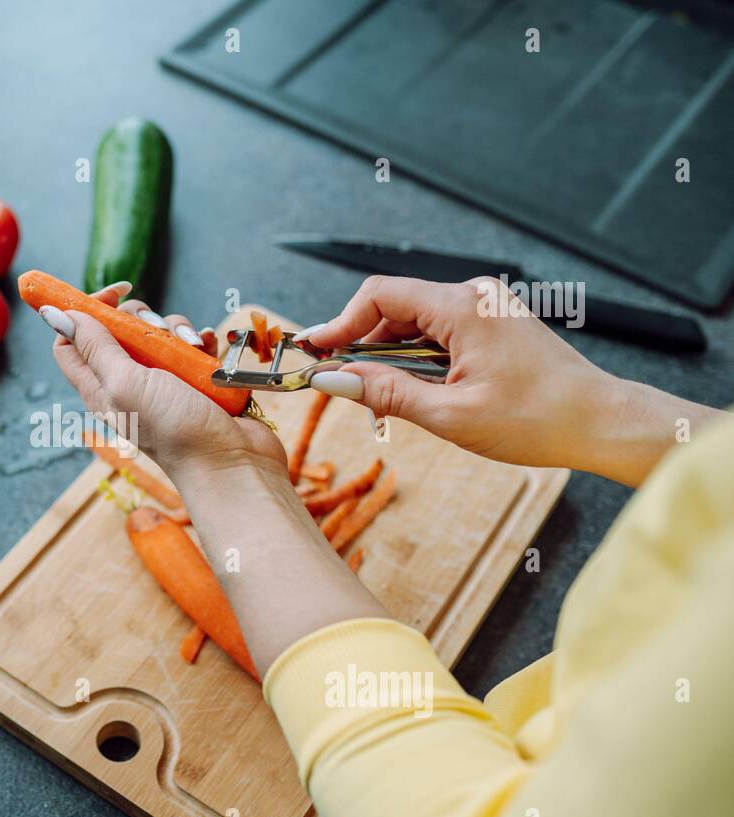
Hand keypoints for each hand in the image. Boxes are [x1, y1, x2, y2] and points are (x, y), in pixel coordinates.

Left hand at [40, 282, 387, 674]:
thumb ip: (95, 347)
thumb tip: (58, 314)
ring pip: (158, 333)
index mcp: (99, 387)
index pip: (71, 339)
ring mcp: (161, 381)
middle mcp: (126, 382)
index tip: (112, 295)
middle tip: (156, 331)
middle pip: (118, 328)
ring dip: (176, 331)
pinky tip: (209, 351)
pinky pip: (190, 345)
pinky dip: (200, 342)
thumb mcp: (125, 383)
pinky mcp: (193, 380)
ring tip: (191, 349)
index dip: (84, 311)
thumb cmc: (175, 430)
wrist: (232, 462)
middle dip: (140, 318)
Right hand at [304, 275, 696, 482]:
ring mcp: (487, 307)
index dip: (339, 324)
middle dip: (362, 345)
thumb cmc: (536, 420)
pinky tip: (419, 390)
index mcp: (463, 307)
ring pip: (415, 321)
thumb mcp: (448, 415)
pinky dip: (417, 357)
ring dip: (390, 356)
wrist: (599, 422)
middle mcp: (474, 296)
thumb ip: (384, 393)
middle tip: (343, 386)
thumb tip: (333, 381)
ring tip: (386, 399)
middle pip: (394, 307)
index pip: (379, 296)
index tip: (315, 352)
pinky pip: (439, 330)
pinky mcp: (494, 323)